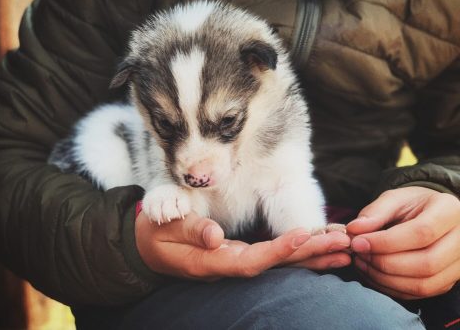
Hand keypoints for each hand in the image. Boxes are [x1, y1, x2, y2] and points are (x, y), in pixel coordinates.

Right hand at [135, 211, 350, 280]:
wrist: (148, 245)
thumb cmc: (156, 233)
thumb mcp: (165, 228)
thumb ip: (190, 231)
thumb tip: (215, 236)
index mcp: (211, 261)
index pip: (251, 261)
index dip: (278, 251)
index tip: (303, 236)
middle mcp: (229, 265)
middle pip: (274, 264)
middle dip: (309, 254)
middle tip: (344, 243)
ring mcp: (235, 261)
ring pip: (278, 262)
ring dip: (311, 255)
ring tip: (344, 248)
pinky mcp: (239, 255)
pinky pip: (273, 256)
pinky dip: (297, 251)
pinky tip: (318, 247)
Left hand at [347, 187, 459, 298]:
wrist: (431, 214)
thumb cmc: (412, 204)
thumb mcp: (394, 199)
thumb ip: (374, 213)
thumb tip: (354, 230)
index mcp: (450, 211)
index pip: (422, 233)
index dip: (386, 242)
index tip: (358, 242)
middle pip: (426, 263)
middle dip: (385, 262)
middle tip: (359, 254)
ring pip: (424, 284)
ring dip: (386, 278)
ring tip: (362, 263)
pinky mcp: (448, 282)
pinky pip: (421, 294)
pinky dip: (392, 287)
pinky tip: (372, 274)